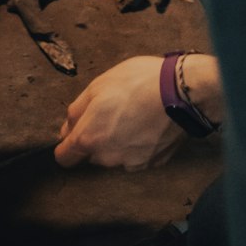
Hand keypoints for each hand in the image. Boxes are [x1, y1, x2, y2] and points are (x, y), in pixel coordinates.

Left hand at [54, 56, 184, 170]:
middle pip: (92, 154)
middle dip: (96, 137)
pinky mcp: (154, 163)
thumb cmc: (136, 83)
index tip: (75, 131)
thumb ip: (77, 111)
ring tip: (132, 115)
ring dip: (118, 142)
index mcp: (90, 138)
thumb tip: (67, 128)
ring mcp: (133, 163)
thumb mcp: (97, 86)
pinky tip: (147, 124)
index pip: (65, 158)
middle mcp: (109, 157)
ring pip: (115, 155)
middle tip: (110, 111)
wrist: (180, 91)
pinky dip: (139, 144)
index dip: (66, 145)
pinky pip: (137, 156)